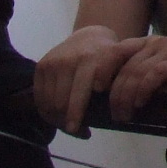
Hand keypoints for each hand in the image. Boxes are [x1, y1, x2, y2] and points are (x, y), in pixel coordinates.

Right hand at [33, 25, 152, 132]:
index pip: (83, 89)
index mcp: (95, 59)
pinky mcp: (42, 65)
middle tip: (77, 130)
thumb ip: (124, 82)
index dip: (79, 109)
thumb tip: (126, 111)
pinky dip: (46, 111)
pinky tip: (56, 117)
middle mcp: (72, 59)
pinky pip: (40, 97)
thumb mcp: (122, 65)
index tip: (83, 128)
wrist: (89, 36)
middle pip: (65, 102)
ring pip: (51, 102)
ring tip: (68, 125)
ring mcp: (55, 62)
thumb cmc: (109, 59)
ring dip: (57, 118)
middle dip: (70, 121)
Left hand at [101, 33, 166, 121]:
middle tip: (115, 114)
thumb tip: (113, 98)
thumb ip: (138, 75)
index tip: (96, 89)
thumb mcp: (156, 71)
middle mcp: (155, 42)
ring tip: (125, 115)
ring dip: (127, 96)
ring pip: (137, 71)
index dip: (103, 68)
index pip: (116, 50)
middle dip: (116, 93)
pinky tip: (140, 103)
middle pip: (126, 67)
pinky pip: (155, 74)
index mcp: (145, 42)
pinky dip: (144, 89)